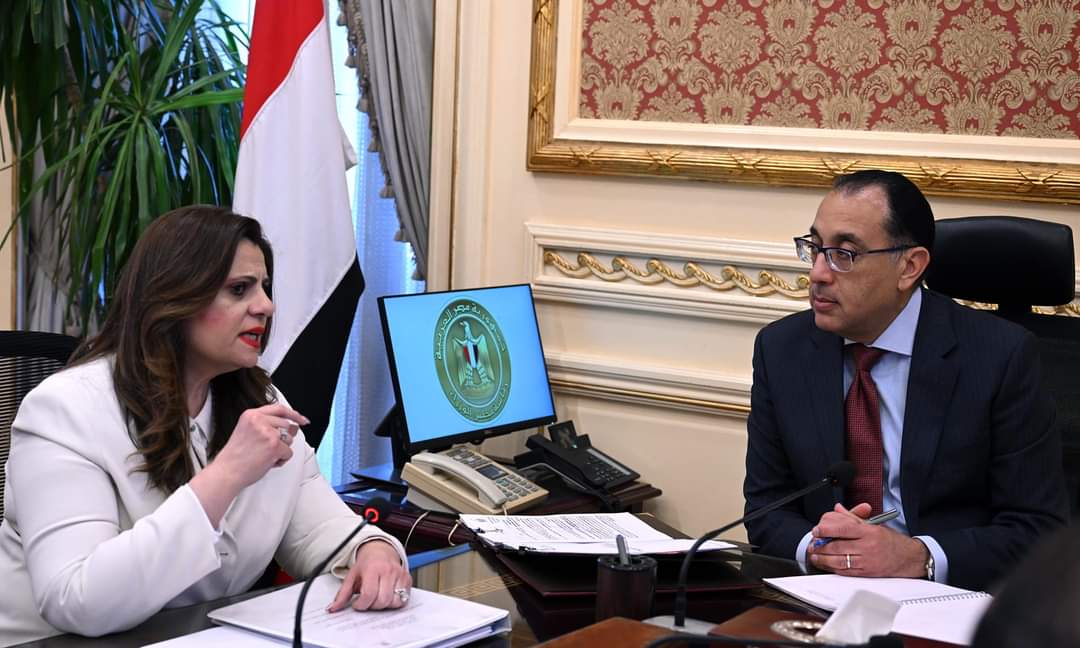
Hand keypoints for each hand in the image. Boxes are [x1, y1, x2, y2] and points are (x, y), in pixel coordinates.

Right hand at [212, 403, 309, 488]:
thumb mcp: (249, 433)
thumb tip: (295, 426)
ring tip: (264, 456)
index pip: (279, 408)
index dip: (293, 414)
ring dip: (281, 450)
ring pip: (289, 439)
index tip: (302, 419)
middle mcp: (259, 420)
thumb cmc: (236, 457)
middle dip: (283, 439)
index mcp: (251, 415)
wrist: (227, 472)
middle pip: (286, 425)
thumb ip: (271, 426)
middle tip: (267, 449)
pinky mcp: (274, 445)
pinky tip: (267, 462)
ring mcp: (268, 432)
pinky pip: (289, 452)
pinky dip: (281, 460)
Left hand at [328, 540, 410, 611]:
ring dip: (385, 605)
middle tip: (368, 602)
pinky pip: (404, 599)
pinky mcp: (407, 579)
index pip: (369, 594)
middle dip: (373, 606)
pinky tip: (388, 596)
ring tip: (378, 598)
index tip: (358, 604)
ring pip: (395, 601)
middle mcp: (388, 570)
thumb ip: (342, 594)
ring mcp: (399, 574)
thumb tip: (333, 609)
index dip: (362, 604)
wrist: (380, 551)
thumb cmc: (366, 564)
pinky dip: (395, 602)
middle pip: (382, 600)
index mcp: (372, 569)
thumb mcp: (351, 576)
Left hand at [807, 503, 927, 577]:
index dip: (827, 529)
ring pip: (840, 560)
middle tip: (812, 544)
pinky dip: (833, 568)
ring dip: (823, 559)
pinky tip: (826, 565)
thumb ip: (853, 517)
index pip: (844, 528)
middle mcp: (868, 546)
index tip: (816, 530)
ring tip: (815, 556)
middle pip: (838, 546)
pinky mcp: (867, 573)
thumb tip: (837, 509)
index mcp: (869, 532)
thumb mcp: (873, 525)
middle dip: (821, 546)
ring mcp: (867, 561)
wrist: (909, 558)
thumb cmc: (891, 541)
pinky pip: (846, 572)